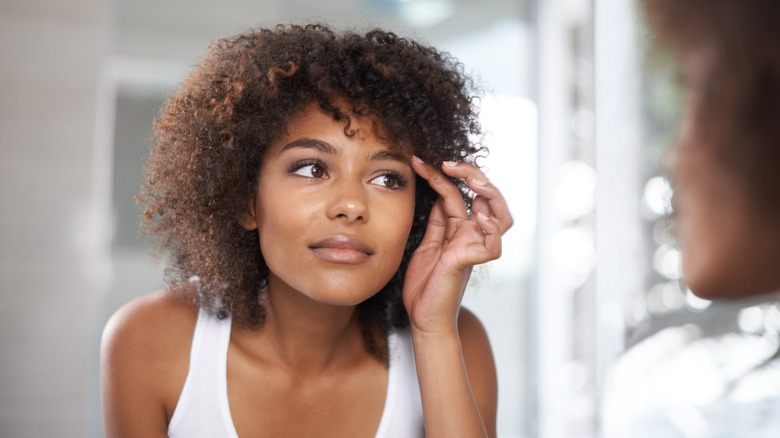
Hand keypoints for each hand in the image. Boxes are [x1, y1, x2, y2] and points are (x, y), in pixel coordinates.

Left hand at [403, 157, 512, 335]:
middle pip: (488, 198)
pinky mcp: (471, 262)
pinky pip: (493, 244)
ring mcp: (474, 248)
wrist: (423, 317)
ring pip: (501, 216)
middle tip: (449, 164)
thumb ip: (437, 221)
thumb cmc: (425, 285)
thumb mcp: (427, 244)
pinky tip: (477, 218)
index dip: (442, 175)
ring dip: (490, 195)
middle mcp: (471, 235)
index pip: (458, 193)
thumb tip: (439, 194)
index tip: (419, 162)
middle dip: (473, 175)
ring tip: (472, 182)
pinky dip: (490, 229)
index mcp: (459, 229)